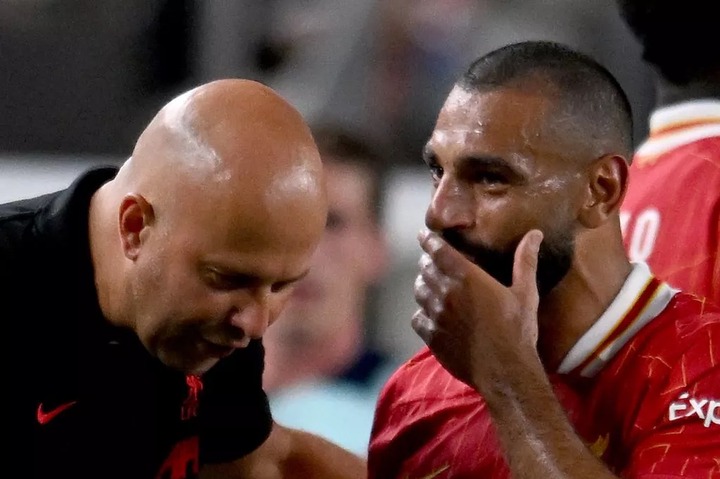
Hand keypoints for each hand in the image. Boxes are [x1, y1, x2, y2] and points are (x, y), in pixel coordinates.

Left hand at [412, 229, 543, 389]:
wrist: (505, 372)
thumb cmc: (517, 330)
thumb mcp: (526, 293)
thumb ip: (525, 261)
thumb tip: (534, 234)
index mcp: (467, 278)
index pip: (438, 250)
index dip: (428, 240)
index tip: (423, 235)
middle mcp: (446, 293)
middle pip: (426, 269)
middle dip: (427, 261)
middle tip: (432, 260)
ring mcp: (436, 315)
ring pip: (419, 292)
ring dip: (423, 284)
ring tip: (430, 284)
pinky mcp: (431, 336)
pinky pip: (417, 318)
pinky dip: (421, 312)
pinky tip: (431, 314)